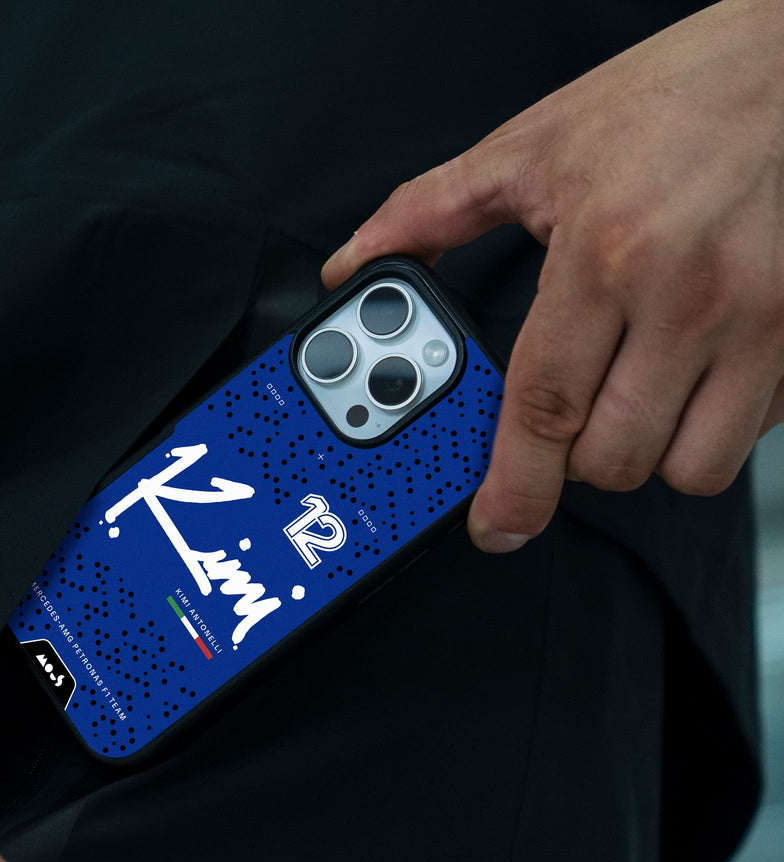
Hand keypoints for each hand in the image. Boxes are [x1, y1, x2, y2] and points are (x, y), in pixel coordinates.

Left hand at [323, 0, 783, 551]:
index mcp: (606, 253)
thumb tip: (357, 261)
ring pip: (687, 468)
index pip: (545, 410)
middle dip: (572, 458)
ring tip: (628, 397)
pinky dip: (709, 428)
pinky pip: (751, 438)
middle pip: (612, 460)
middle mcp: (689, 299)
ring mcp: (763, 324)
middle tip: (565, 412)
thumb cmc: (671, 99)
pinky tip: (688, 376)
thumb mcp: (532, 146)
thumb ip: (429, 212)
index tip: (496, 524)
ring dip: (644, 453)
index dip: (514, 487)